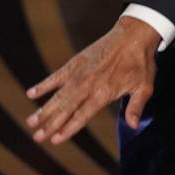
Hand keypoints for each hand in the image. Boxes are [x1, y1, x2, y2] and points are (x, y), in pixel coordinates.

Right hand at [25, 17, 159, 143]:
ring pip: (58, 95)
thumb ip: (136, 107)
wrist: (133, 34)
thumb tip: (133, 126)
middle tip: (36, 138)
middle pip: (66, 108)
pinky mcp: (75, 62)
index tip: (55, 140)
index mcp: (104, 93)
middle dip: (50, 124)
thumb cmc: (141, 62)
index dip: (68, 129)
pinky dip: (44, 85)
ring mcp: (80, 73)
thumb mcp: (144, 87)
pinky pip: (56, 76)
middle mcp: (88, 85)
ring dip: (44, 109)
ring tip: (30, 122)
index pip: (82, 115)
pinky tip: (31, 93)